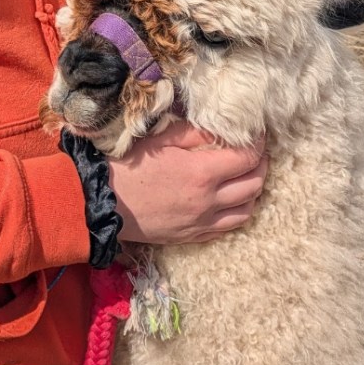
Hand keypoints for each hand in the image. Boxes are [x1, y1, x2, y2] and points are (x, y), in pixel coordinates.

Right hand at [107, 121, 267, 244]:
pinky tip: (233, 200)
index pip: (246, 158)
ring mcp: (203, 222)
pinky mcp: (194, 236)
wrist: (102, 203)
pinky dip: (239, 211)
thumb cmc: (128, 167)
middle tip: (256, 152)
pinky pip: (229, 227)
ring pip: (247, 209)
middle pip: (254, 184)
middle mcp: (209, 201)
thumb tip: (221, 128)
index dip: (257, 144)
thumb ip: (194, 133)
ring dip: (254, 190)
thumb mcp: (160, 140)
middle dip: (261, 164)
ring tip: (248, 175)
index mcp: (201, 173)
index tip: (257, 134)